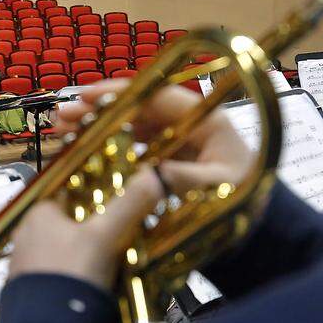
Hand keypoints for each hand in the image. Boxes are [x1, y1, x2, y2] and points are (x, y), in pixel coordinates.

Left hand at [9, 165, 160, 289]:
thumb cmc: (74, 272)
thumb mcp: (106, 236)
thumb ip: (130, 204)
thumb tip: (156, 175)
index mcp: (38, 214)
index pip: (70, 193)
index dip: (97, 196)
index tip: (120, 206)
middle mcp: (25, 236)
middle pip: (69, 224)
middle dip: (93, 229)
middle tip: (123, 237)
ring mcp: (24, 267)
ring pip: (63, 252)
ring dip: (85, 256)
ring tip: (114, 264)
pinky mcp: (27, 293)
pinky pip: (58, 276)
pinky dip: (75, 277)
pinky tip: (93, 286)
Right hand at [55, 79, 256, 194]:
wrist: (261, 229)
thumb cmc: (247, 203)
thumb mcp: (220, 190)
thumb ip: (185, 179)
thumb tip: (148, 174)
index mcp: (206, 119)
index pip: (157, 94)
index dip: (119, 93)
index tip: (85, 96)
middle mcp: (189, 124)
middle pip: (137, 108)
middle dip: (98, 109)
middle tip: (61, 117)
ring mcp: (177, 142)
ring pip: (130, 126)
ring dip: (97, 127)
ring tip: (61, 132)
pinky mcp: (168, 161)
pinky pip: (133, 147)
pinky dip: (107, 147)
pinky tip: (82, 153)